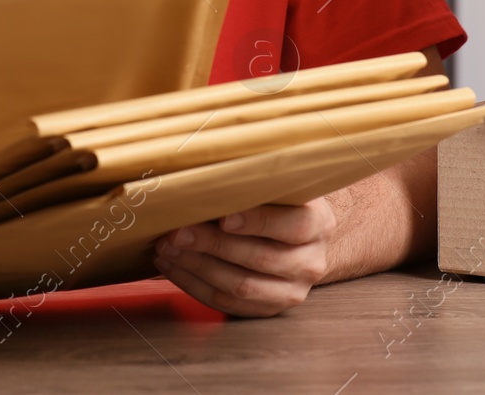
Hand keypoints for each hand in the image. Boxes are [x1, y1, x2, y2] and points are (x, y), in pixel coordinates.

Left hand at [153, 198, 337, 317]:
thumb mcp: (276, 184)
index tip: (222, 217)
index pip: (292, 225)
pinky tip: (172, 266)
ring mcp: (293, 290)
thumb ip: (252, 181)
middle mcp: (311, 261)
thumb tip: (205, 175)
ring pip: (241, 286)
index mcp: (318, 223)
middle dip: (212, 245)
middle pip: (260, 258)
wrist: (295, 238)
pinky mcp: (269, 309)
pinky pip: (227, 303)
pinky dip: (194, 285)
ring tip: (166, 247)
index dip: (256, 222)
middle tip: (176, 231)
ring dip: (197, 266)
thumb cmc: (275, 201)